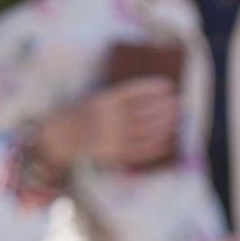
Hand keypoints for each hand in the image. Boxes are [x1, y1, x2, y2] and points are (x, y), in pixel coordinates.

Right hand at [38, 77, 179, 171]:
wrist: (60, 137)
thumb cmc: (82, 115)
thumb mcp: (96, 99)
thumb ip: (119, 98)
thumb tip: (151, 98)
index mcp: (102, 100)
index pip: (134, 91)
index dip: (153, 88)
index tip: (169, 86)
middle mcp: (107, 118)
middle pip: (143, 111)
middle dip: (164, 108)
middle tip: (179, 104)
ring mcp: (110, 137)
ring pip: (144, 131)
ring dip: (164, 126)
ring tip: (176, 120)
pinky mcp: (113, 153)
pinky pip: (139, 151)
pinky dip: (155, 146)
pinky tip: (167, 141)